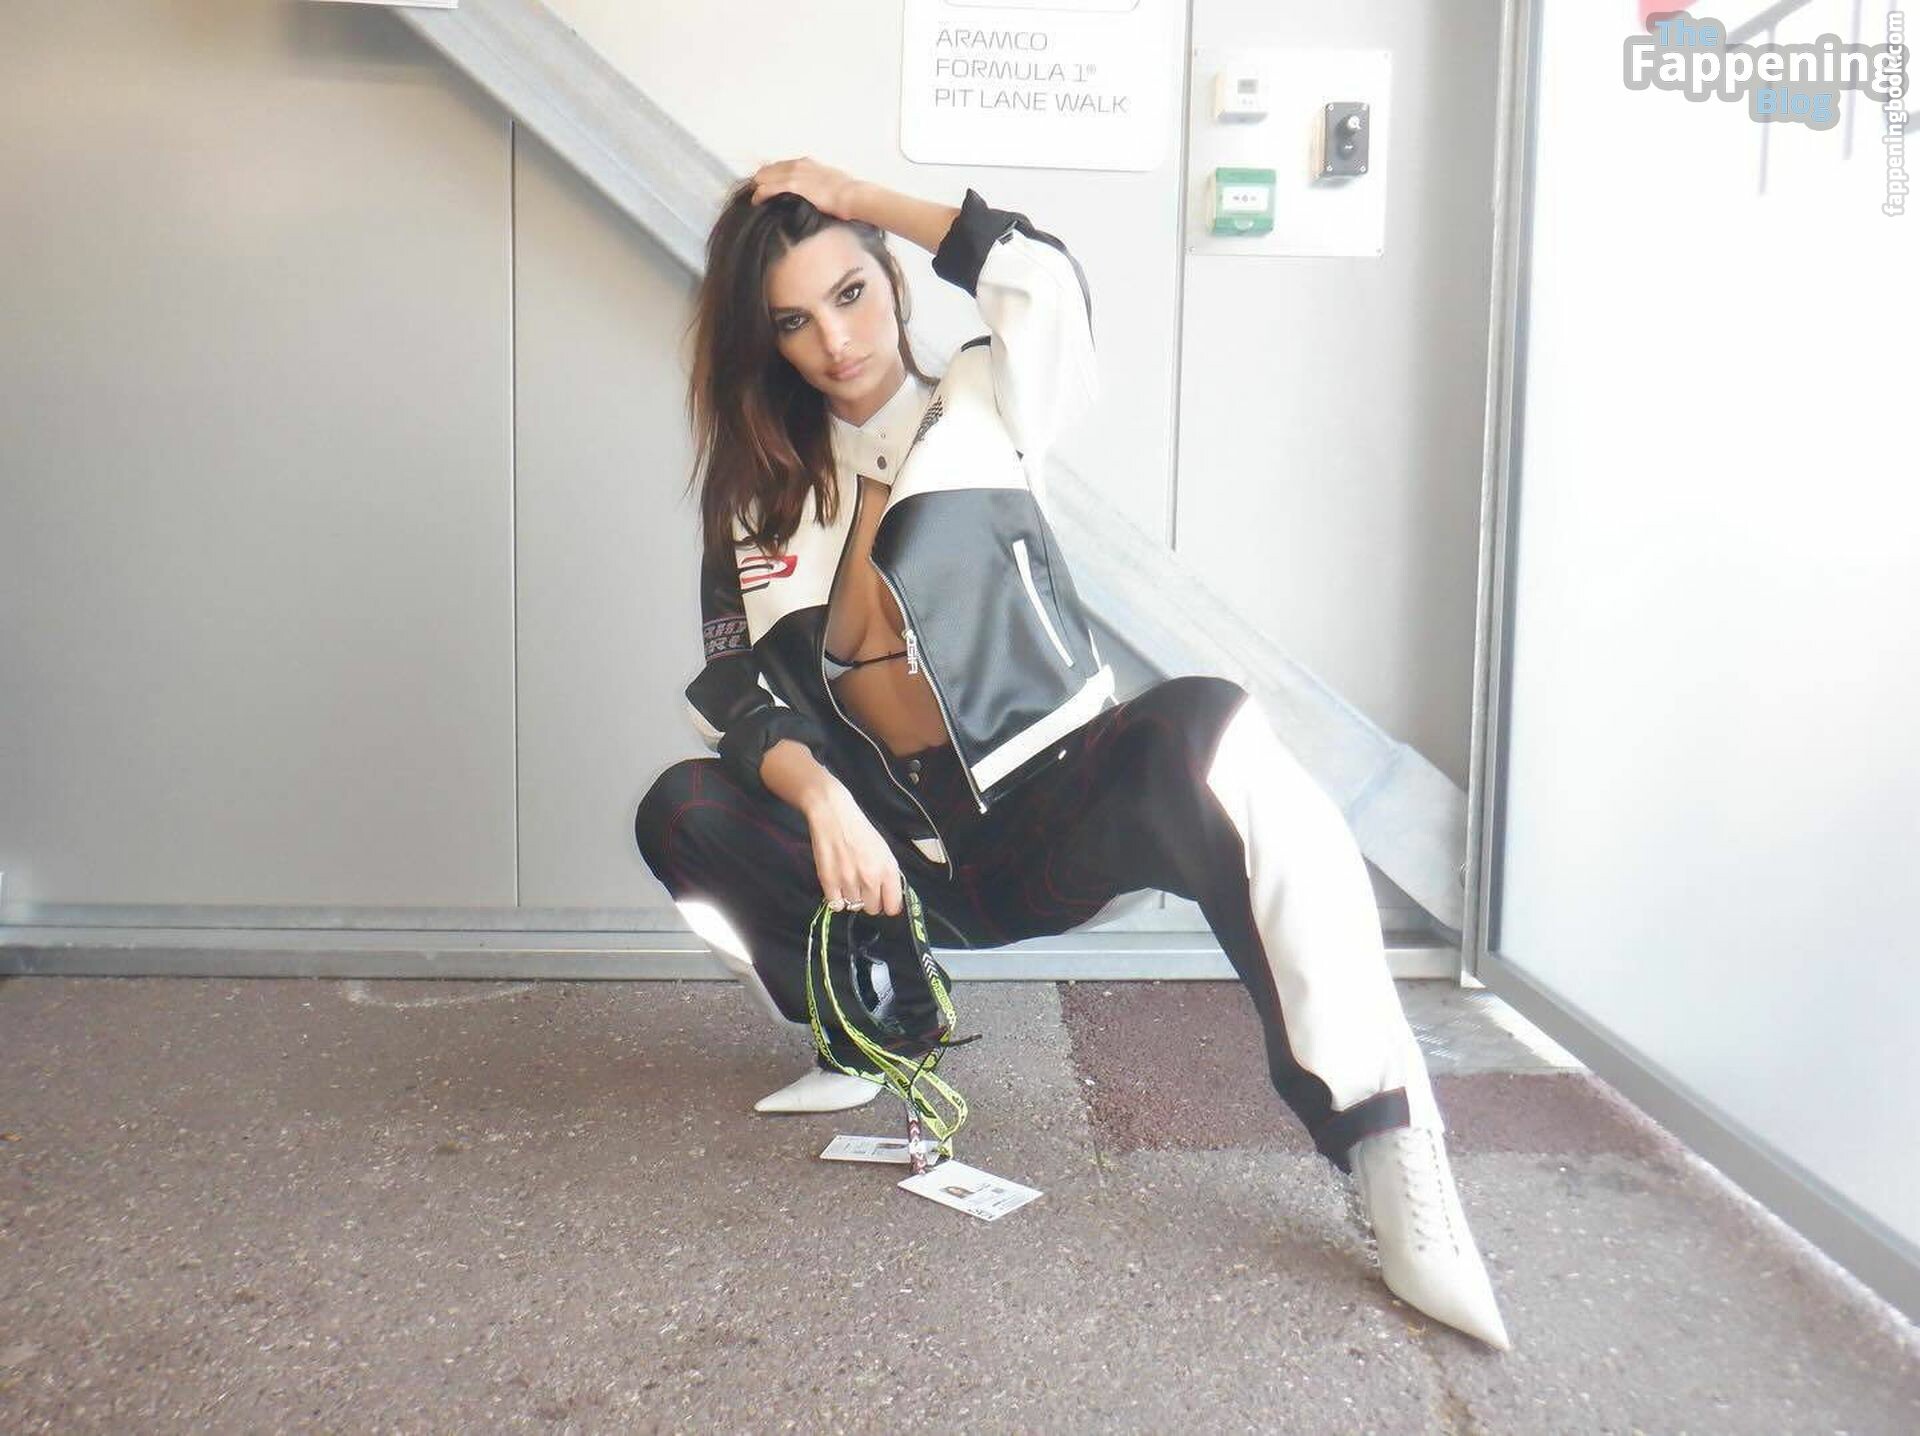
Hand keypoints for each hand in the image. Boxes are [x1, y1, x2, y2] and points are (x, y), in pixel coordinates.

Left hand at [749, 157, 862, 220]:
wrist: (852, 195)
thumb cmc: (846, 192)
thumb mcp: (831, 182)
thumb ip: (819, 183)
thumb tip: (819, 191)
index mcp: (806, 163)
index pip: (780, 166)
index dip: (770, 175)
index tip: (766, 183)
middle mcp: (797, 165)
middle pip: (768, 169)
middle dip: (760, 180)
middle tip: (755, 191)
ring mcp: (793, 174)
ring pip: (764, 177)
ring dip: (757, 187)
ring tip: (755, 198)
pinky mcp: (792, 186)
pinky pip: (767, 188)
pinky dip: (759, 195)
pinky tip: (756, 201)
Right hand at [803, 783, 904, 917]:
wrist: (833, 815)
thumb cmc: (861, 830)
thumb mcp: (884, 850)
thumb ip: (889, 875)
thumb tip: (890, 898)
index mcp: (888, 870)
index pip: (893, 906)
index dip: (888, 904)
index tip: (882, 900)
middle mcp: (871, 878)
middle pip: (873, 909)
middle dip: (869, 901)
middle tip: (863, 887)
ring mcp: (849, 881)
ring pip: (854, 906)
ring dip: (852, 897)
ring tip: (848, 880)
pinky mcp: (829, 881)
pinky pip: (836, 905)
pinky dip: (836, 898)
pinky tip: (837, 885)